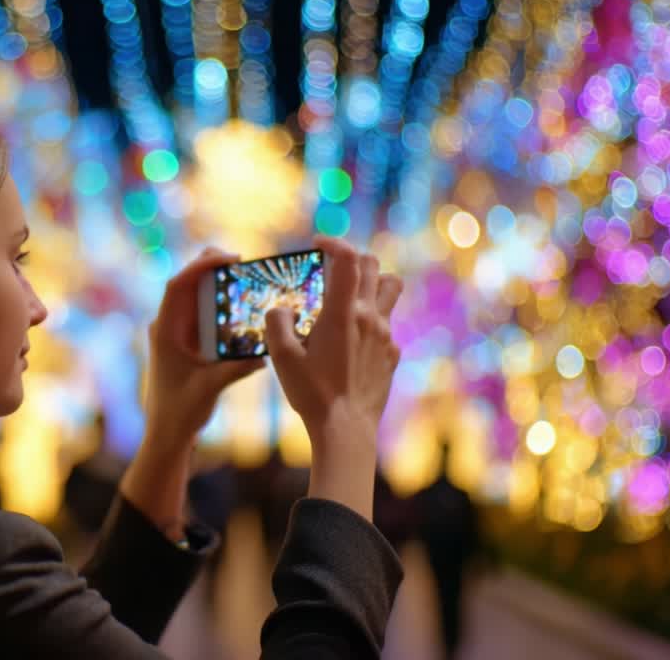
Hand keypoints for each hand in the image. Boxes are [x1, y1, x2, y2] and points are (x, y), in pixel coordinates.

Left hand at [142, 248, 265, 452]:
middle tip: (240, 259)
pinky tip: (242, 304)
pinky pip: (204, 313)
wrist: (168, 432)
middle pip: (186, 283)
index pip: (177, 286)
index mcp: (165, 331)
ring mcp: (178, 332)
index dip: (200, 267)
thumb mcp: (209, 388)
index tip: (228, 258)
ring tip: (245, 275)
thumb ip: (234, 370)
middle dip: (210, 266)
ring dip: (218, 283)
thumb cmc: (180, 411)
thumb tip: (264, 355)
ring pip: (196, 296)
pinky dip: (222, 305)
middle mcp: (168, 325)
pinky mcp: (189, 341)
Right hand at [264, 236, 402, 457]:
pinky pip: (387, 323)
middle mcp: (370, 317)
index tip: (318, 243)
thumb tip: (282, 308)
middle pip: (373, 265)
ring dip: (374, 281)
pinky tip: (352, 340)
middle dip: (352, 259)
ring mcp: (386, 335)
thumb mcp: (281, 356)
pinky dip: (372, 319)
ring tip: (353, 294)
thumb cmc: (311, 393)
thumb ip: (276, 322)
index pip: (348, 258)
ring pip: (391, 288)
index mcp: (343, 313)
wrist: (346, 428)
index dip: (334, 242)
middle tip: (331, 269)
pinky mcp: (392, 353)